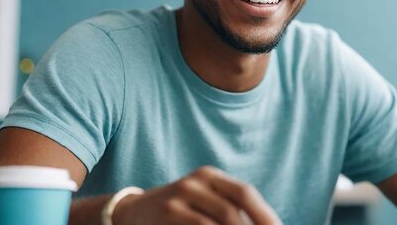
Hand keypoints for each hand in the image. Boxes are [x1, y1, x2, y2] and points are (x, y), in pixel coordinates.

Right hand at [113, 166, 281, 224]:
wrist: (132, 212)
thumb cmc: (177, 212)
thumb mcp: (202, 202)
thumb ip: (227, 211)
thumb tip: (264, 224)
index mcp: (210, 176)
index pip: (245, 193)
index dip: (264, 213)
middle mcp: (197, 181)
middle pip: (233, 207)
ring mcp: (180, 195)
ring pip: (219, 220)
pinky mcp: (167, 212)